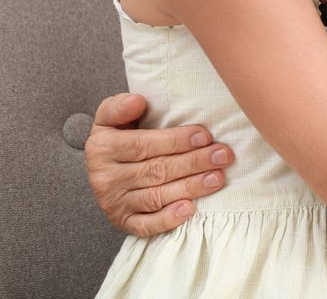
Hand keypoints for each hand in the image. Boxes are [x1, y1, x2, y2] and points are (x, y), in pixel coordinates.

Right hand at [84, 94, 233, 234]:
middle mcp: (105, 178)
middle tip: (223, 155)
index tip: (205, 135)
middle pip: (156, 171)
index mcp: (102, 148)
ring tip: (217, 178)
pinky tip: (190, 209)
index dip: (176, 141)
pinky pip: (145, 225)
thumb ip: (119, 106)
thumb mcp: (111, 115)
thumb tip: (137, 101)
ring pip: (156, 196)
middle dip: (194, 162)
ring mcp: (113, 203)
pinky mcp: (123, 221)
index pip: (143, 146)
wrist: (104, 166)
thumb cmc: (120, 133)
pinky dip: (168, 219)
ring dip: (190, 188)